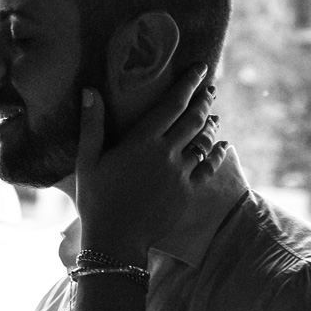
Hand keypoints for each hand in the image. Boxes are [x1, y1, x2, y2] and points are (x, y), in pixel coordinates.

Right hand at [76, 63, 226, 263]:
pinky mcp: (187, 193)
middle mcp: (166, 153)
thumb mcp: (87, 162)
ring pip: (203, 141)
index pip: (172, 104)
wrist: (116, 241)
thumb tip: (90, 91)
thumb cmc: (96, 201)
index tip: (200, 68)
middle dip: (204, 100)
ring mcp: (180, 174)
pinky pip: (209, 168)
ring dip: (210, 125)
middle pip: (193, 119)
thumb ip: (92, 125)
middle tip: (210, 88)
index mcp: (142, 141)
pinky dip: (217, 154)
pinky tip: (222, 146)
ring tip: (214, 115)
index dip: (188, 83)